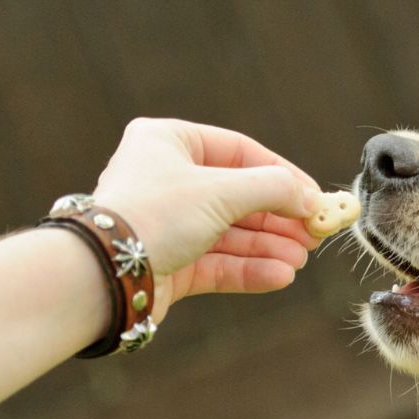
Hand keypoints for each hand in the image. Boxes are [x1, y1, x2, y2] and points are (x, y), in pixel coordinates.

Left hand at [90, 118, 323, 321]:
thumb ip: (271, 188)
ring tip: (301, 258)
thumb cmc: (154, 215)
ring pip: (229, 232)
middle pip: (237, 195)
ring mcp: (166, 223)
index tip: (315, 197)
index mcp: (168, 142)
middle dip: (278, 217)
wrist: (103, 273)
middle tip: (316, 233)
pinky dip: (248, 268)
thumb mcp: (221, 191)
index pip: (239, 151)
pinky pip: (216, 262)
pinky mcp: (167, 263)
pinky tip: (280, 276)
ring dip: (268, 245)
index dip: (282, 174)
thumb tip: (309, 197)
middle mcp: (165, 179)